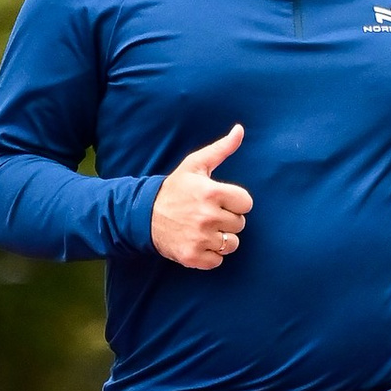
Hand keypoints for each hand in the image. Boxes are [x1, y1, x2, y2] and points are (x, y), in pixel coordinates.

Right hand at [150, 125, 251, 269]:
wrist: (144, 215)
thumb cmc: (174, 189)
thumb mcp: (196, 165)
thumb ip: (221, 149)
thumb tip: (239, 130)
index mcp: (212, 193)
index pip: (246, 203)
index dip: (235, 201)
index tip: (221, 200)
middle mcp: (208, 217)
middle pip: (240, 223)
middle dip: (228, 219)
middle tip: (209, 214)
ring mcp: (200, 239)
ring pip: (232, 243)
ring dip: (221, 238)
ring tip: (205, 229)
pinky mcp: (193, 256)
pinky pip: (218, 260)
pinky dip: (211, 254)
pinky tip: (199, 242)